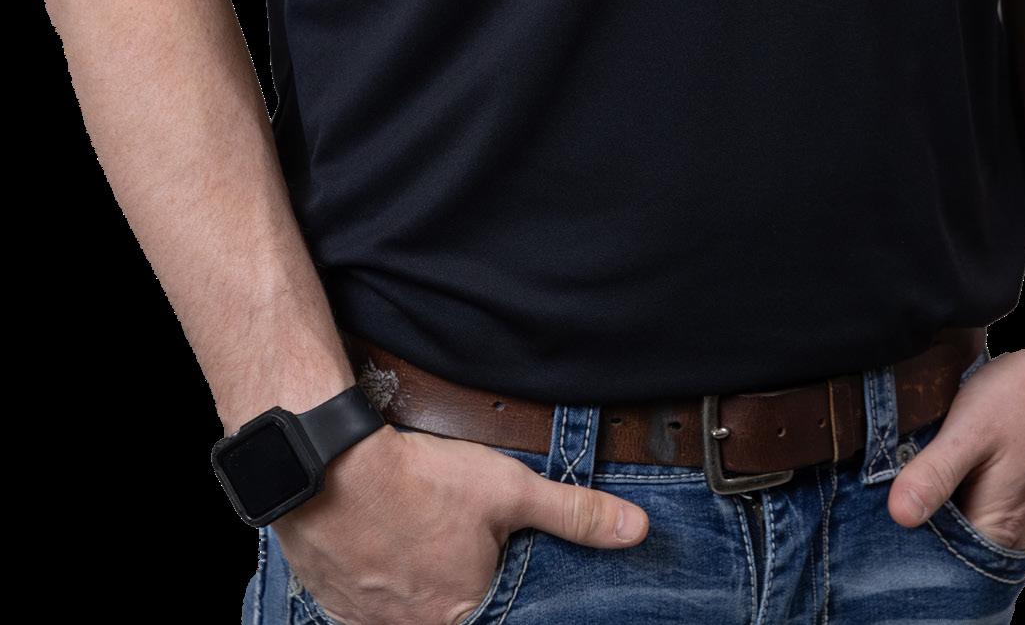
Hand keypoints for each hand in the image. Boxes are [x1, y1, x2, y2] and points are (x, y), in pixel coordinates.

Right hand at [274, 420, 648, 624]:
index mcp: (462, 616)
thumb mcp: (511, 490)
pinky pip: (362, 604)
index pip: (493, 613)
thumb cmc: (422, 482)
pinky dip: (374, 581)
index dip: (488, 587)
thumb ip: (573, 514)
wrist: (332, 471)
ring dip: (412, 585)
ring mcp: (368, 622)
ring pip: (402, 612)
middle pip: (447, 612)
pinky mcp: (334, 603)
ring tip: (416, 544)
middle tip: (443, 547)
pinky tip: (380, 549)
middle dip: (451, 585)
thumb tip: (636, 531)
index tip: (479, 564)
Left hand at [887, 332, 1024, 552]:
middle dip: (927, 515)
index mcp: (997, 529)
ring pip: (973, 521)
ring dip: (948, 500)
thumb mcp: (970, 428)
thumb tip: (898, 516)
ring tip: (927, 464)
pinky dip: (970, 487)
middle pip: (956, 543)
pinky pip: (991, 504)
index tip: (889, 501)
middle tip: (903, 476)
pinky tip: (959, 458)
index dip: (908, 534)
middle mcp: (1016, 533)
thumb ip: (935, 473)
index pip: (938, 558)